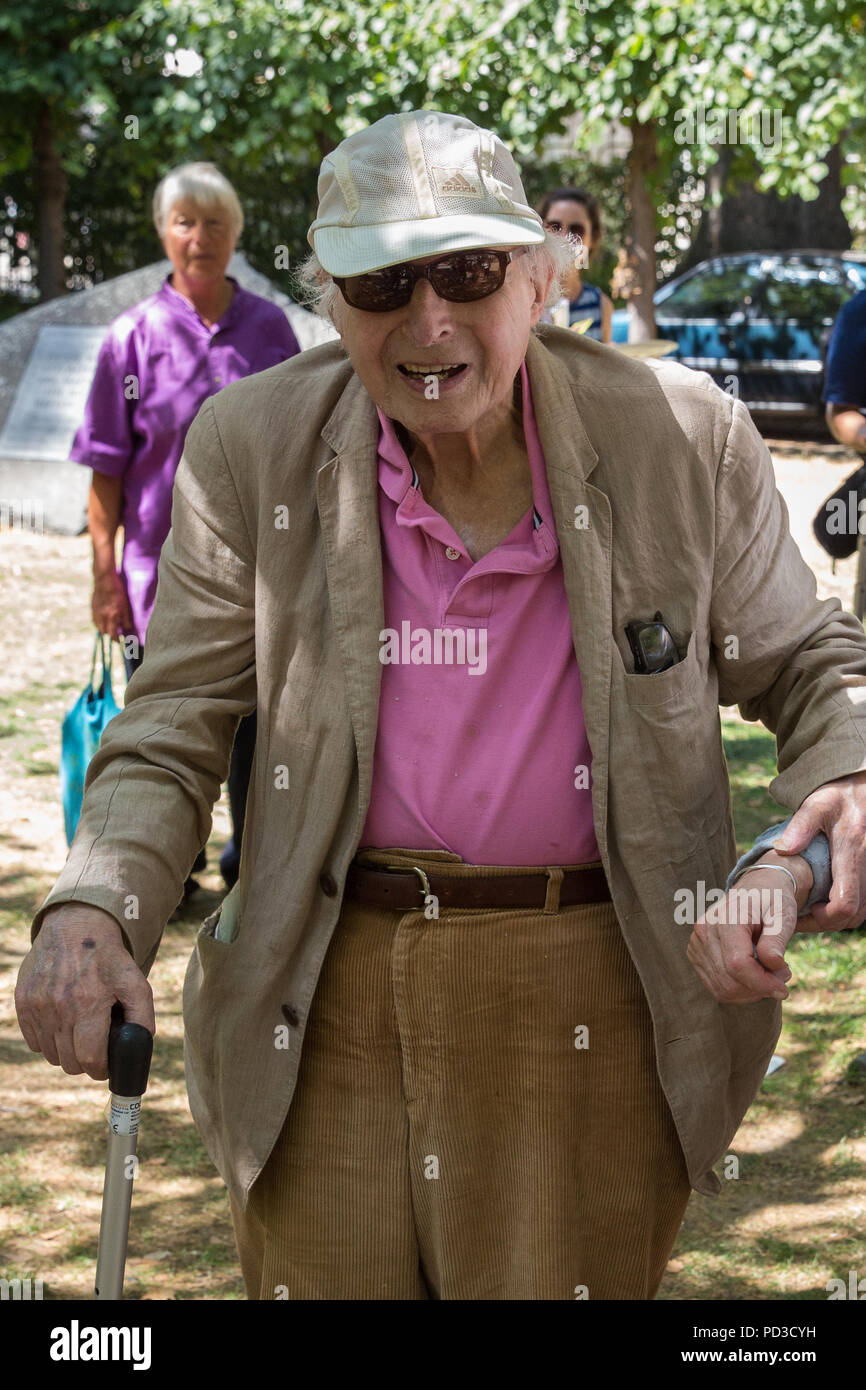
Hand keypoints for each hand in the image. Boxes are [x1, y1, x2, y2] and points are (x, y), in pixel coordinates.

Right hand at [15, 905, 154, 1079]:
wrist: (74, 928)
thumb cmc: (108, 958)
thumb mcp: (135, 982)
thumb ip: (142, 1017)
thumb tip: (140, 1046)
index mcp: (88, 1003)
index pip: (89, 1059)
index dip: (101, 1069)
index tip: (106, 1065)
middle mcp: (58, 1007)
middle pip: (69, 1063)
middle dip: (85, 1061)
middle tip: (94, 1047)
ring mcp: (37, 1005)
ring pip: (50, 1055)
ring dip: (66, 1051)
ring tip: (79, 1032)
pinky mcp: (23, 1002)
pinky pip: (33, 1042)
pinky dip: (48, 1040)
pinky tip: (62, 1023)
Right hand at [92, 569, 132, 639]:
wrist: (104, 578)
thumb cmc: (118, 590)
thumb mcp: (125, 604)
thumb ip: (126, 618)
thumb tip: (127, 628)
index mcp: (111, 615)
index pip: (113, 633)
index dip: (116, 639)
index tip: (119, 641)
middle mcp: (102, 615)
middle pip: (104, 632)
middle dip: (110, 634)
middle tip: (116, 634)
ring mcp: (96, 611)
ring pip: (98, 626)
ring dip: (104, 629)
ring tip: (110, 627)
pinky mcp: (92, 607)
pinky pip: (94, 619)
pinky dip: (99, 623)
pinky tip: (104, 620)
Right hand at [687, 855, 811, 1003]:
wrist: (754, 888)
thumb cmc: (772, 900)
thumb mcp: (782, 913)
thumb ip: (777, 937)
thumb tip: (773, 962)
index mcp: (725, 918)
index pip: (738, 964)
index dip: (762, 983)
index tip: (783, 988)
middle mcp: (705, 930)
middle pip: (729, 981)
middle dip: (759, 988)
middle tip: (781, 975)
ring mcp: (696, 943)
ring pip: (722, 989)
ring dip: (750, 991)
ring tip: (769, 973)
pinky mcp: (695, 953)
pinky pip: (716, 987)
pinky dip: (738, 989)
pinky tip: (753, 974)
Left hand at [771, 771, 865, 931]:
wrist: (862, 785)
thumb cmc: (837, 793)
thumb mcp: (816, 804)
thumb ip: (800, 827)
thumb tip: (782, 850)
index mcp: (852, 847)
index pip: (845, 902)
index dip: (826, 917)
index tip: (807, 911)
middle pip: (856, 914)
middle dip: (830, 923)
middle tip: (804, 917)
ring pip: (865, 911)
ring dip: (841, 919)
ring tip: (814, 911)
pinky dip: (851, 908)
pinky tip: (829, 901)